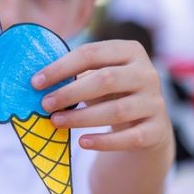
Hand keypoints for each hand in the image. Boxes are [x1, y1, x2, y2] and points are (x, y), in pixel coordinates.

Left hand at [32, 40, 169, 152]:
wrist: (148, 124)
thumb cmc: (113, 94)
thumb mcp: (100, 77)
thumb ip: (77, 74)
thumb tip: (38, 82)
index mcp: (131, 51)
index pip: (92, 53)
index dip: (62, 67)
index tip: (36, 82)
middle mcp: (147, 74)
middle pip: (106, 79)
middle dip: (71, 92)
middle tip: (45, 103)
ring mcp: (155, 102)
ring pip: (117, 110)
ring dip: (81, 118)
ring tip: (56, 121)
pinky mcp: (157, 130)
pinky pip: (129, 138)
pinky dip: (104, 142)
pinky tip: (82, 142)